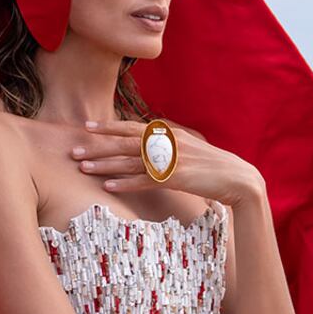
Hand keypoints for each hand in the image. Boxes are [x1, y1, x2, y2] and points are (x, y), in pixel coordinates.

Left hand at [69, 118, 260, 205]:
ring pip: (130, 161)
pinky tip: (108, 186)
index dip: (109, 127)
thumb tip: (148, 147)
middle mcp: (166, 143)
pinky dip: (126, 183)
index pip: (132, 127)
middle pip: (124, 143)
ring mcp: (171, 160)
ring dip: (105, 165)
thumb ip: (167, 146)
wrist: (239, 179)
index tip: (87, 127)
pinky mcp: (176, 179)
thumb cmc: (212, 166)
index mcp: (168, 134)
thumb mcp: (188, 149)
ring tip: (83, 167)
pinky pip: (145, 181)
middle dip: (98, 146)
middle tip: (73, 149)